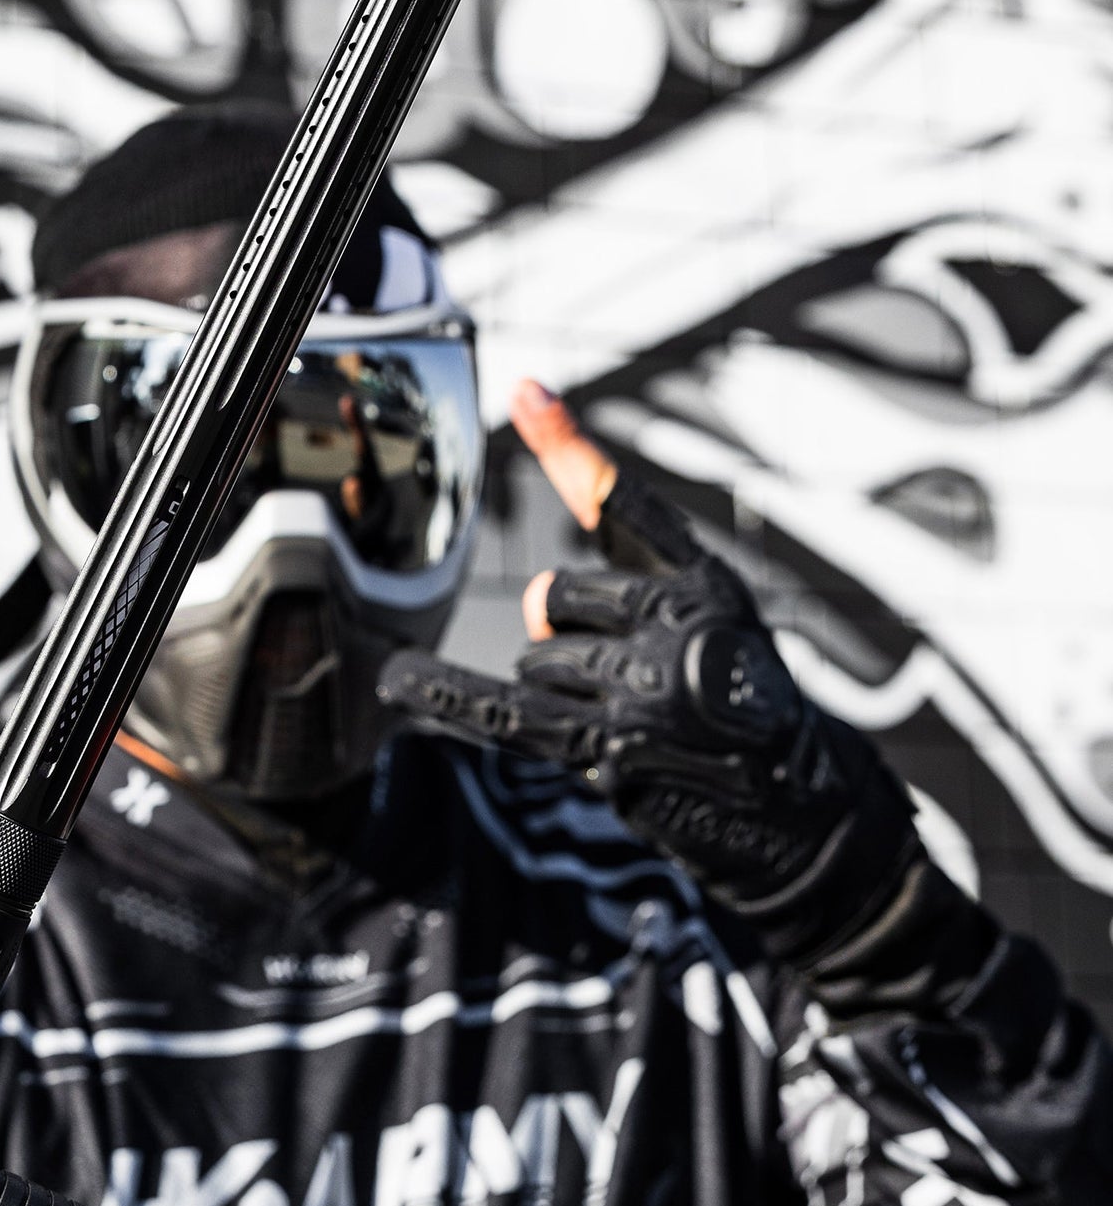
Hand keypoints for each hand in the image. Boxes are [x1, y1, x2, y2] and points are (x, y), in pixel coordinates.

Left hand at [380, 381, 916, 962]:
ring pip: (537, 665)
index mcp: (706, 584)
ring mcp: (644, 688)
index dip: (570, 447)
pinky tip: (399, 679)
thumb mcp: (720, 632)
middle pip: (551, 604)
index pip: (626, 505)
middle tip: (628, 686)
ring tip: (630, 726)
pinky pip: (508, 713)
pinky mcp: (611, 748)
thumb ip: (631, 590)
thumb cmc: (748, 716)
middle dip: (566, 645)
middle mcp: (678, 624)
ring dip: (559, 699)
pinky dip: (448, 694)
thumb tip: (529, 591)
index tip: (526, 391)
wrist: (806, 814)